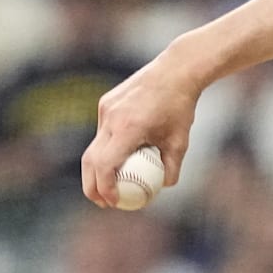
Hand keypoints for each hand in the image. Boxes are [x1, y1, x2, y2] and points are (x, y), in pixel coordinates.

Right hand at [81, 55, 198, 207]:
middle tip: (102, 202)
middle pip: (90, 160)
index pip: (105, 165)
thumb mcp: (181, 141)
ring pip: (94, 145)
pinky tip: (121, 154)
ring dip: (97, 168)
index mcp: (129, 128)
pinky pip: (103, 131)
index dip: (104, 187)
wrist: (176, 70)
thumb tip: (164, 187)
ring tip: (109, 184)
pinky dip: (107, 147)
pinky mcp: (106, 102)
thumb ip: (172, 167)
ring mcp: (106, 109)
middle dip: (91, 185)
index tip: (113, 202)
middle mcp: (112, 118)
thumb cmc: (181, 107)